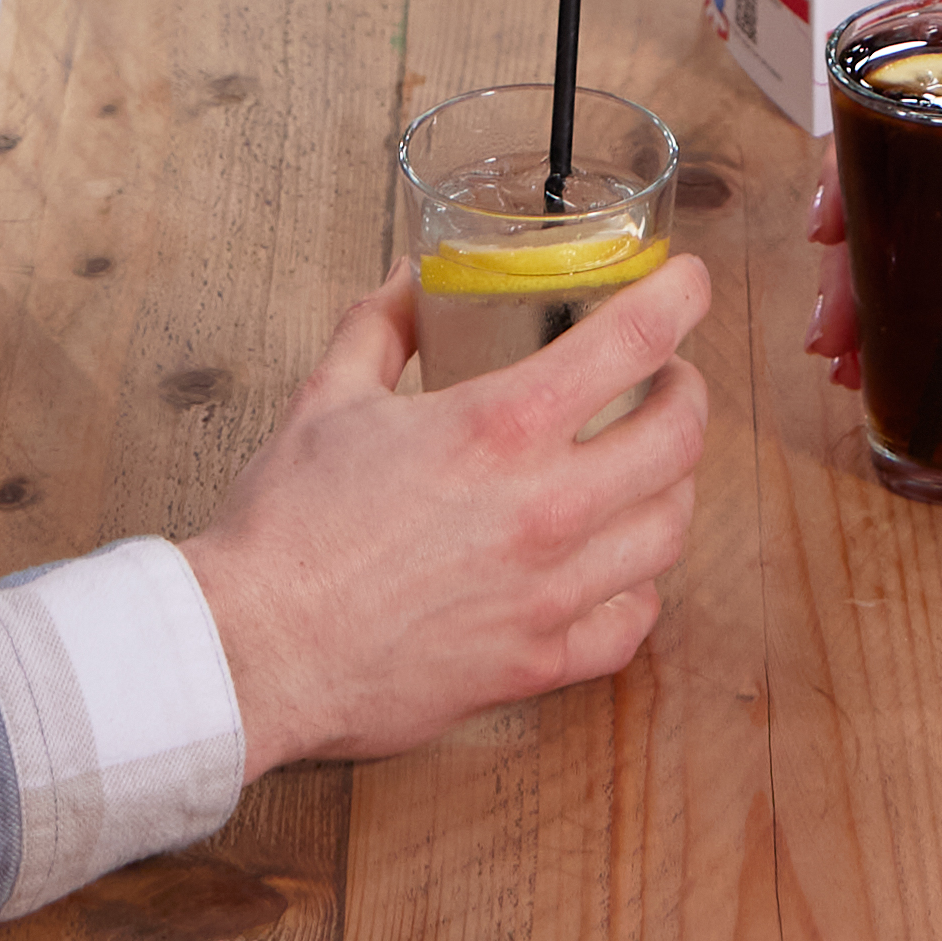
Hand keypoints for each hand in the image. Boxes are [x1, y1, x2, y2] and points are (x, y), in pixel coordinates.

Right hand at [187, 260, 711, 770]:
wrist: (252, 650)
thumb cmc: (284, 529)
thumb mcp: (328, 397)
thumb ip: (381, 325)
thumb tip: (412, 278)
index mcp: (499, 427)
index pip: (635, 341)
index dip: (680, 298)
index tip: (690, 284)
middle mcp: (544, 507)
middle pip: (679, 438)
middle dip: (688, 393)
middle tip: (670, 381)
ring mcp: (548, 593)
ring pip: (669, 532)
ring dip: (672, 488)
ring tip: (649, 470)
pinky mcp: (535, 663)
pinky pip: (628, 624)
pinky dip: (636, 591)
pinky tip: (615, 570)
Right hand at [799, 0, 941, 389]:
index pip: (901, 98)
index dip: (849, 158)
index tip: (825, 221)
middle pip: (892, 181)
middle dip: (849, 254)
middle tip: (830, 326)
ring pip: (915, 233)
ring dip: (872, 291)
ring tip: (843, 360)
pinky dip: (920, 312)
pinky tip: (889, 362)